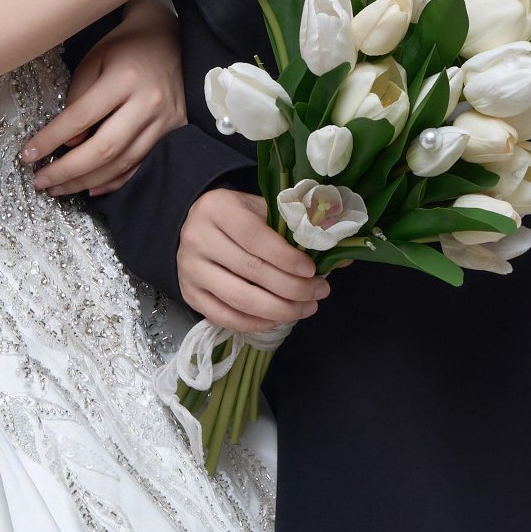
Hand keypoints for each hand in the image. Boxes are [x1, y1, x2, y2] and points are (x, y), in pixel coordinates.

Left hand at [20, 0, 186, 196]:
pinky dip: (114, 182)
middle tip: (41, 182)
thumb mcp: (93, 60)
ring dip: (87, 182)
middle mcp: (149, 102)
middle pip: (104, 149)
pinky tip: (91, 189)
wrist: (168, 40)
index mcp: (125, 78)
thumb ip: (78, 99)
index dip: (51, 139)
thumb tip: (68, 142)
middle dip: (68, 171)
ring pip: (122, 163)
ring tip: (58, 189)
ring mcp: (165, 120)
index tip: (28, 155)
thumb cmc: (124, 48)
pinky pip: (141, 166)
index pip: (81, 117)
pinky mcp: (175, 132)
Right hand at [177, 189, 328, 333]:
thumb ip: (297, 229)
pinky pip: (225, 317)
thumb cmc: (238, 217)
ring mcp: (190, 269)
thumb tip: (341, 257)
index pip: (254, 236)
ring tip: (306, 308)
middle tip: (320, 292)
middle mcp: (197, 238)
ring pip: (239, 298)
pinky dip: (256, 323)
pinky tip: (279, 319)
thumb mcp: (263, 210)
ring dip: (279, 310)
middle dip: (292, 288)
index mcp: (217, 208)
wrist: (198, 227)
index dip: (286, 257)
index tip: (312, 271)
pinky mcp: (189, 294)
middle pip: (250, 270)